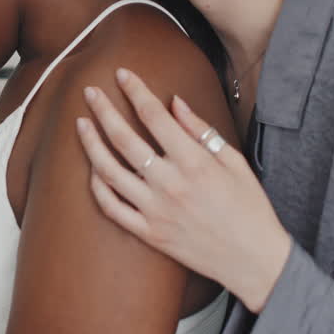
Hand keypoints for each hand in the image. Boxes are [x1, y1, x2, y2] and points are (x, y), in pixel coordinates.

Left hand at [77, 68, 292, 312]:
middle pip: (123, 139)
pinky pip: (111, 208)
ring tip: (81, 124)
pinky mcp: (148, 233)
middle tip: (90, 92)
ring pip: (108, 171)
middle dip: (103, 110)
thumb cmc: (249, 207)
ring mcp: (155, 211)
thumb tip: (174, 102)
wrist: (252, 259)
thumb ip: (201, 130)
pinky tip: (92, 167)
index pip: (154, 116)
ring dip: (90, 144)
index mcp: (194, 162)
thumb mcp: (234, 161)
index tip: (122, 74)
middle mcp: (170, 184)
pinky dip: (97, 186)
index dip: (135, 90)